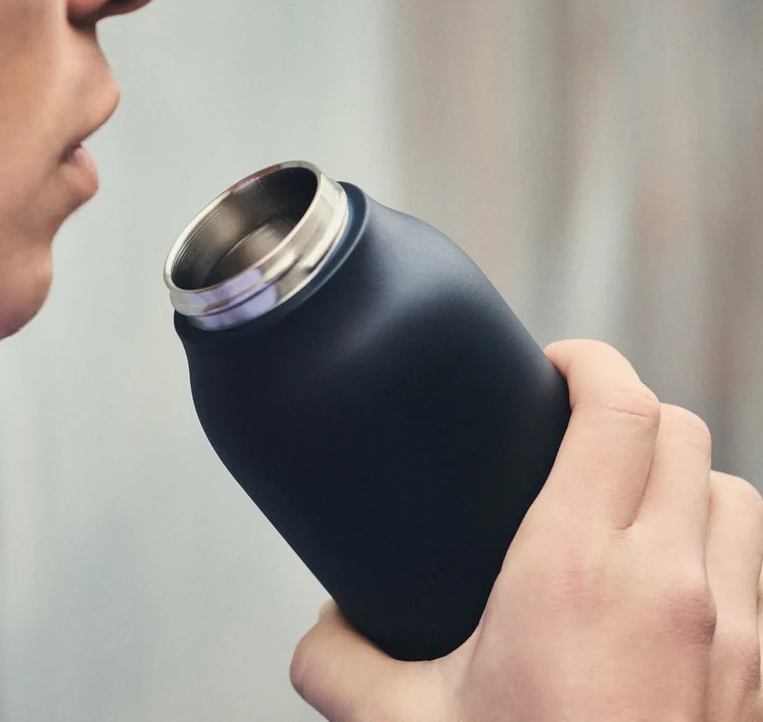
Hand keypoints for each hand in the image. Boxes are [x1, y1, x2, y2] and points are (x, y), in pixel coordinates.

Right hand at [290, 339, 762, 721]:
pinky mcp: (761, 678)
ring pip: (733, 490)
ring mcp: (734, 632)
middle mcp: (670, 585)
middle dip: (629, 405)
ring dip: (683, 473)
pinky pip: (757, 563)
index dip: (588, 360)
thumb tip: (319, 634)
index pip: (617, 408)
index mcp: (574, 568)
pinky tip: (672, 576)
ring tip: (632, 491)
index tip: (557, 364)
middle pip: (681, 430)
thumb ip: (340, 663)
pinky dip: (718, 539)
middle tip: (580, 421)